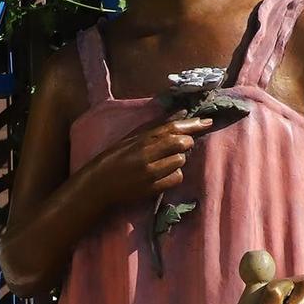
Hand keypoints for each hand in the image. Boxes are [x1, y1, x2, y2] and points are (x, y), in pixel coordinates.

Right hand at [85, 116, 215, 207]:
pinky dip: (174, 175)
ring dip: (177, 160)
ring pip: (180, 162)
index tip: (207, 121)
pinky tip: (163, 175)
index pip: (172, 129)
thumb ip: (154, 129)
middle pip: (181, 144)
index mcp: (140, 141)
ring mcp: (150, 174)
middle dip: (186, 142)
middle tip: (182, 144)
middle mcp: (147, 156)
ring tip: (164, 161)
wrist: (96, 186)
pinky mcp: (152, 189)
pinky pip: (176, 179)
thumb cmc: (111, 159)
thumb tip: (180, 115)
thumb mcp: (129, 140)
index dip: (192, 124)